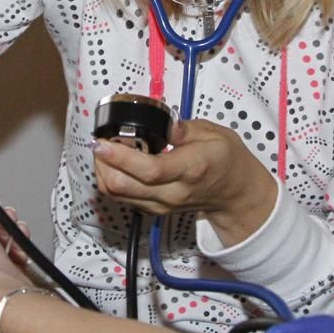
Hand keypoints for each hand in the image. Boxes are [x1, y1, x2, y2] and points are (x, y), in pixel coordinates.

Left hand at [92, 118, 278, 244]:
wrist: (233, 193)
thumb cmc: (225, 160)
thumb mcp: (214, 134)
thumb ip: (185, 129)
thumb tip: (163, 123)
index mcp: (190, 169)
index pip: (150, 170)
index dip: (121, 157)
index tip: (103, 142)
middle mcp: (173, 192)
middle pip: (124, 186)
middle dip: (103, 163)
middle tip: (99, 141)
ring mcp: (161, 205)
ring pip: (117, 194)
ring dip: (103, 172)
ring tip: (104, 149)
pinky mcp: (153, 210)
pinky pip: (122, 198)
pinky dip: (111, 180)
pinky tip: (113, 162)